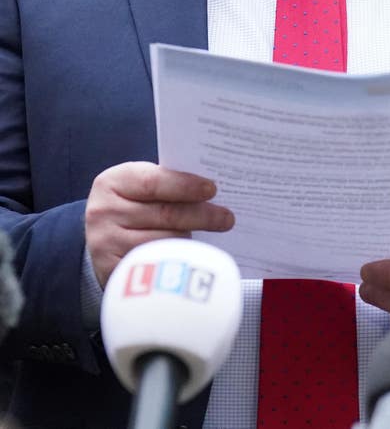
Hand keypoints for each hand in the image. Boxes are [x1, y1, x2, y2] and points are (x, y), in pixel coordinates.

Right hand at [85, 162, 234, 286]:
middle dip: (201, 215)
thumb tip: (209, 190)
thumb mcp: (137, 186)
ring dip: (190, 240)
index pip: (154, 182)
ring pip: (163, 242)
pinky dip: (174, 261)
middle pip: (164, 214)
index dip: (185, 185)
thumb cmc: (132, 204)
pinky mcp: (111, 271)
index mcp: (113, 182)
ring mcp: (105, 243)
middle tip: (226, 218)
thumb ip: (165, 183)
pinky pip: (153, 266)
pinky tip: (188, 257)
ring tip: (207, 238)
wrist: (100, 236)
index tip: (212, 189)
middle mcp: (103, 211)